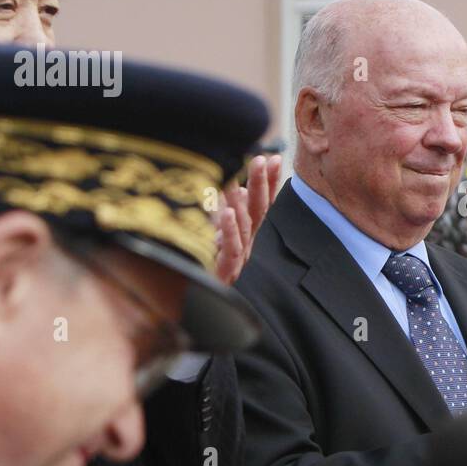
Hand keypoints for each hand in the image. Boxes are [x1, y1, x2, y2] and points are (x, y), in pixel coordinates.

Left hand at [215, 154, 281, 285]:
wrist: (194, 307)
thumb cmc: (202, 269)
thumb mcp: (214, 237)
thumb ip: (226, 215)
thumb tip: (239, 191)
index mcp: (245, 234)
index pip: (262, 204)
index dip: (269, 182)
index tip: (273, 158)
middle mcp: (246, 244)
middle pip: (259, 210)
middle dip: (262, 184)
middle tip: (262, 159)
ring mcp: (238, 258)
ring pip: (245, 227)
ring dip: (245, 204)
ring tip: (245, 181)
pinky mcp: (225, 271)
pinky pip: (230, 248)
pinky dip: (229, 229)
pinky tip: (228, 212)